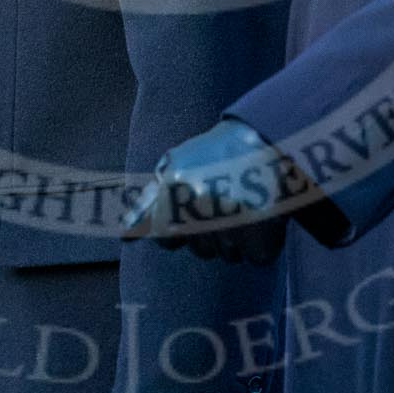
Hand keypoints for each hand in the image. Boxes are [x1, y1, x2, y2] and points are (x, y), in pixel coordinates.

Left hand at [120, 119, 307, 264]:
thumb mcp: (175, 167)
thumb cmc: (217, 153)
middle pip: (201, 251)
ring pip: (230, 255)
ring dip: (238, 237)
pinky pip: (257, 257)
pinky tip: (266, 214)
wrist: (268, 135)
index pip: (166, 238)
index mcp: (173, 193)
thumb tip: (124, 239)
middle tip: (228, 198)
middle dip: (212, 232)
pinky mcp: (260, 240)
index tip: (195, 209)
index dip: (181, 226)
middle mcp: (197, 212)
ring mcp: (230, 229)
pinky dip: (263, 242)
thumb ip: (149, 204)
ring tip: (248, 202)